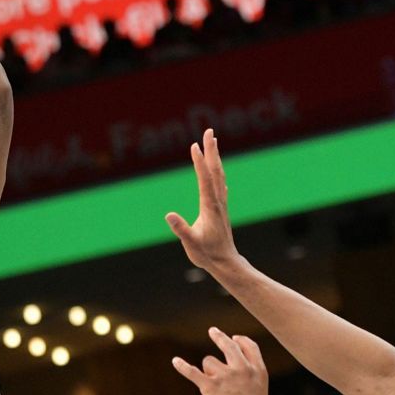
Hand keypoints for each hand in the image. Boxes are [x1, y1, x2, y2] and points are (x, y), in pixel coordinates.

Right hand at [166, 128, 239, 271]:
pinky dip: (217, 172)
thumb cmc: (207, 254)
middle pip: (214, 171)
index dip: (199, 162)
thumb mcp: (191, 243)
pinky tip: (218, 172)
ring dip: (215, 157)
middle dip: (211, 150)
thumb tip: (169, 215)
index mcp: (209, 206)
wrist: (226, 263)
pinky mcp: (220, 209)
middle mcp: (217, 201)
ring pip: (219, 175)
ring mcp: (220, 204)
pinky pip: (219, 184)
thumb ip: (181, 229)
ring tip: (213, 142)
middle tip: (209, 131)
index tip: (195, 146)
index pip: (204, 179)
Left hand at [173, 328, 268, 394]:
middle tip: (212, 331)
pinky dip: (182, 366)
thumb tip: (238, 366)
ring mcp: (225, 376)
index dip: (241, 340)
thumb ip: (251, 374)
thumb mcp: (260, 389)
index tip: (235, 338)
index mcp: (257, 370)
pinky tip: (175, 361)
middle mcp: (241, 369)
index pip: (250, 347)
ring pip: (209, 362)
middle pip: (228, 345)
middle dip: (219, 337)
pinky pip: (192, 372)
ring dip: (208, 371)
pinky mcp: (210, 386)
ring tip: (213, 387)